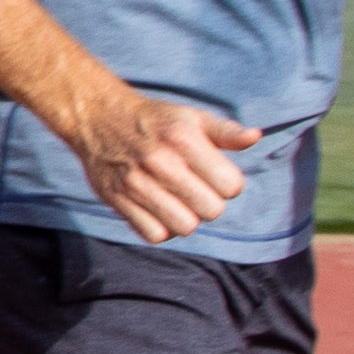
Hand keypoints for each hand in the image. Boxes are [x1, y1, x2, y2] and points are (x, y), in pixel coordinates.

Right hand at [55, 80, 259, 243]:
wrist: (97, 117)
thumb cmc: (154, 120)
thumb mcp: (191, 117)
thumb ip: (226, 131)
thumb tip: (255, 137)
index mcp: (184, 139)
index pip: (231, 186)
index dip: (228, 183)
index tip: (215, 175)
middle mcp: (161, 162)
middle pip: (211, 211)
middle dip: (210, 203)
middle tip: (196, 190)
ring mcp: (137, 183)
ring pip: (184, 227)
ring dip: (187, 219)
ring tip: (179, 202)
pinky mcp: (117, 200)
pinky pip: (154, 235)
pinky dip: (161, 229)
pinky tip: (159, 211)